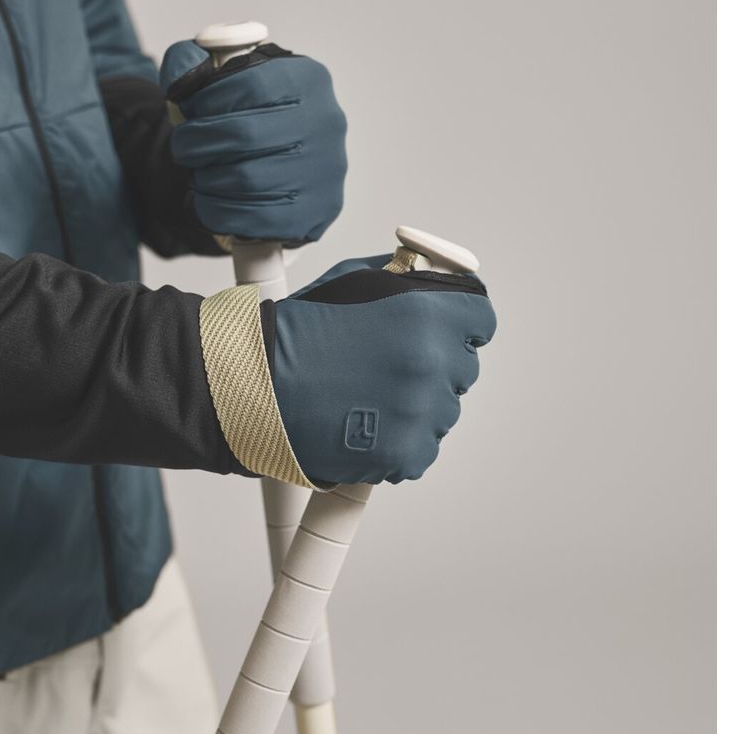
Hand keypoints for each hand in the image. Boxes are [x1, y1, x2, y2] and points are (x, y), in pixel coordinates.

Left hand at [159, 40, 346, 245]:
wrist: (291, 170)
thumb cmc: (255, 122)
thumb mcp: (228, 83)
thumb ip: (193, 65)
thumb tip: (181, 70)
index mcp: (306, 80)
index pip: (248, 84)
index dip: (206, 100)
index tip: (187, 110)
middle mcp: (323, 123)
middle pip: (244, 135)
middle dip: (198, 143)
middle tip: (184, 149)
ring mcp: (324, 169)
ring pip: (246, 179)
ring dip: (207, 180)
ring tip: (199, 176)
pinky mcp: (316, 210)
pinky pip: (256, 216)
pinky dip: (219, 211)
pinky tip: (209, 202)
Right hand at [271, 255, 496, 483]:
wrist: (254, 384)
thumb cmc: (297, 329)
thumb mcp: (353, 279)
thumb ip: (404, 278)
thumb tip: (434, 281)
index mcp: (427, 314)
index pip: (480, 320)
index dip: (459, 323)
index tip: (443, 331)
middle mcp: (432, 363)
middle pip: (462, 368)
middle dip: (433, 365)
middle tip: (387, 367)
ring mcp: (421, 413)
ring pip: (442, 411)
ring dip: (415, 406)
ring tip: (367, 399)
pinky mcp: (405, 455)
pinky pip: (422, 449)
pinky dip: (399, 443)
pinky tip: (365, 427)